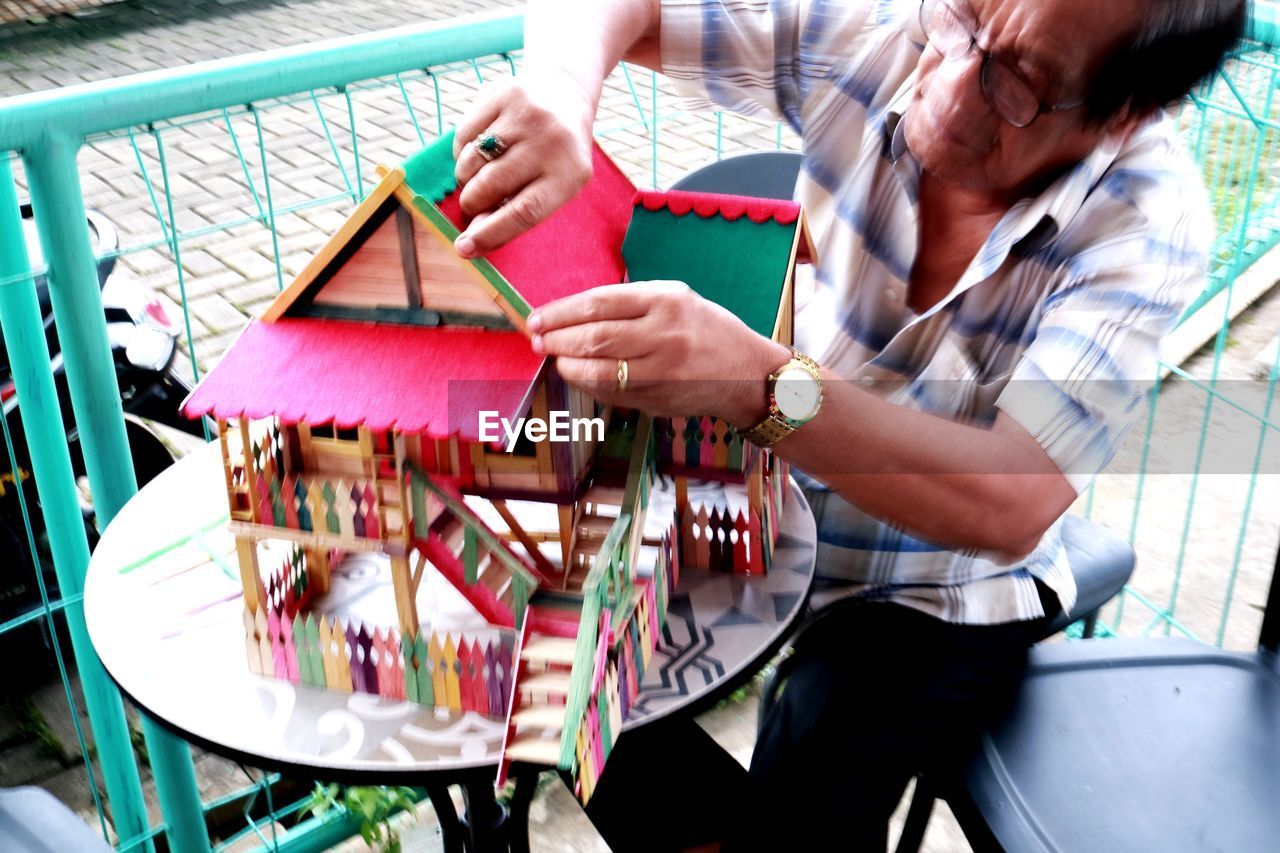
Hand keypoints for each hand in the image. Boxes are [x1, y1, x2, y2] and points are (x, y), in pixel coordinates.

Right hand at [452, 73, 596, 257]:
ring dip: (464, 179)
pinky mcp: (502, 94)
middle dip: (471, 204)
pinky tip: (477, 152)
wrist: (564, 91)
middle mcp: (550, 142)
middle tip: (470, 208)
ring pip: (471, 161)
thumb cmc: (556, 154)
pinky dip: (462, 153)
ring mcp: (526, 115)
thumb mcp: (554, 185)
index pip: (524, 212)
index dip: (490, 233)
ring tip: (476, 179)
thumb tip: (473, 236)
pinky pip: (463, 136)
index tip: (464, 248)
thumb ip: (518, 211)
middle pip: (491, 186)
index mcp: (569, 173)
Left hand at [527, 281, 791, 425]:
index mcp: (666, 301)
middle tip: (536, 340)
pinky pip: (611, 392)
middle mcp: (664, 335)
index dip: (560, 312)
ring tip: (553, 358)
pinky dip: (587, 385)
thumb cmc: (706, 329)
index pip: (599, 303)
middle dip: (556, 339)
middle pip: (594, 337)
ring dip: (566, 365)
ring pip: (598, 370)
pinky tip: (577, 375)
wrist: (746, 373)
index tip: (537, 318)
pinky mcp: (658, 400)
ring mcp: (661, 371)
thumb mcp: (676, 299)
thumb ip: (631, 302)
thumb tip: (573, 313)